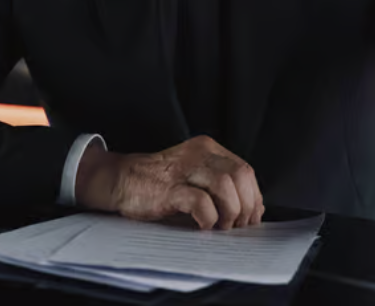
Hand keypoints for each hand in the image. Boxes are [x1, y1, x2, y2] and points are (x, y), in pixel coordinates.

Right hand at [75, 135, 263, 230]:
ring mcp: (183, 170)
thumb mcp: (195, 176)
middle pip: (240, 175)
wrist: (121, 179)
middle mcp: (199, 154)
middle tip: (237, 225)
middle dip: (245, 206)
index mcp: (208, 149)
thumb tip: (251, 211)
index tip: (250, 217)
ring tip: (222, 226)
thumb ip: (221, 187)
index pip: (245, 170)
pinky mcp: (169, 189)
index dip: (253, 197)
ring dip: (230, 211)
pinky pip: (200, 201)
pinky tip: (204, 225)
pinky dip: (209, 217)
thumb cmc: (159, 183)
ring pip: (225, 185)